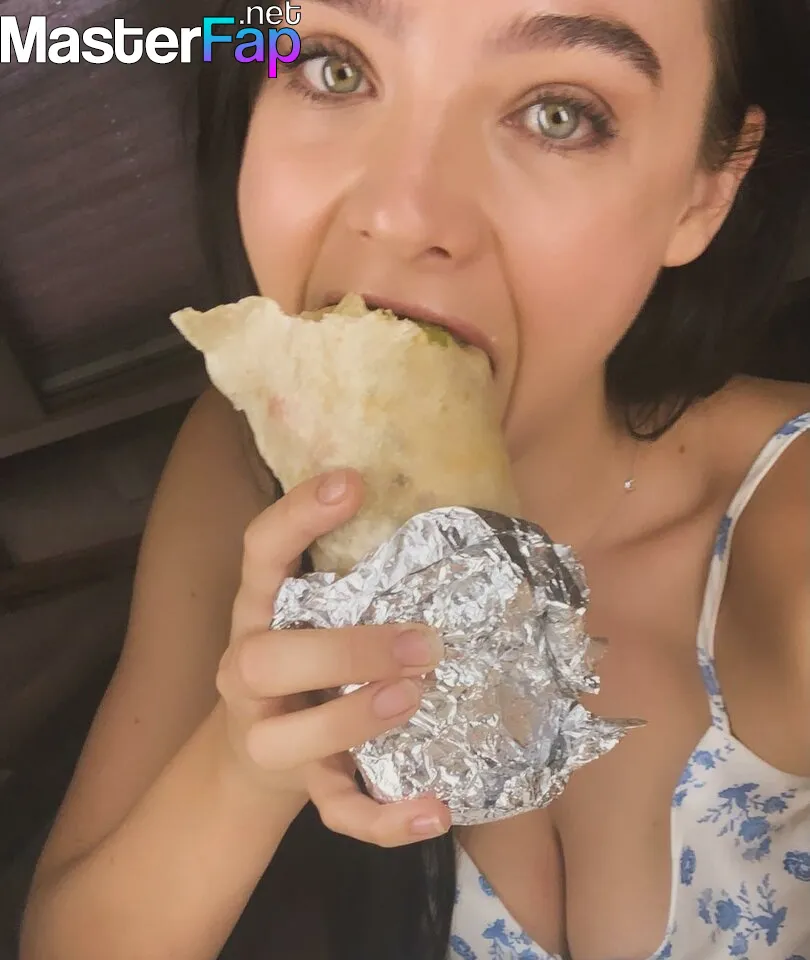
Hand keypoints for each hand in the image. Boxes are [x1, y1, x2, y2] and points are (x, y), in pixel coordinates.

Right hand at [215, 469, 450, 846]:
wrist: (258, 755)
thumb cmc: (307, 661)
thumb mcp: (321, 611)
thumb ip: (367, 579)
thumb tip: (466, 536)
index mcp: (260, 611)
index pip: (259, 553)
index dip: (295, 517)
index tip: (351, 482)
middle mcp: (251, 669)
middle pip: (263, 658)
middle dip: (341, 649)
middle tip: (421, 641)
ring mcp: (267, 732)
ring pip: (287, 737)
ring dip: (353, 719)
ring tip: (416, 699)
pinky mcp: (299, 786)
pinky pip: (333, 810)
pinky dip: (384, 819)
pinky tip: (437, 808)